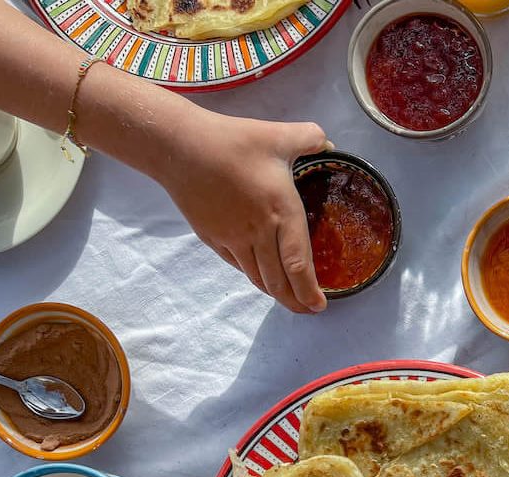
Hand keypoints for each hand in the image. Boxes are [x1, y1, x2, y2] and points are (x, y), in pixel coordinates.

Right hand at [151, 109, 328, 314]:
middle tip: (308, 309)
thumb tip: (328, 143)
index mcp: (282, 211)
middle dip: (296, 301)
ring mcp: (233, 238)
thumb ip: (309, 138)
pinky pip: (237, 265)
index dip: (309, 289)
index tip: (319, 305)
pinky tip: (259, 276)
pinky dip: (252, 276)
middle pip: (278, 280)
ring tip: (288, 299)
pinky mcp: (213, 237)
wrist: (180, 147)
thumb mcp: (278, 135)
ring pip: (257, 277)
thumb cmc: (231, 140)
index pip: (298, 263)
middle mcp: (259, 232)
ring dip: (274, 293)